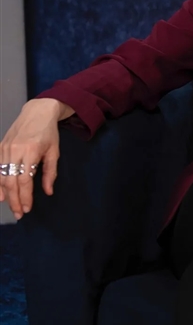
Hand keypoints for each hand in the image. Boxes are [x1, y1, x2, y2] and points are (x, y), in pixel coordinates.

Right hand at [0, 99, 71, 218]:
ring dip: (4, 194)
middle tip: (19, 213)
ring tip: (10, 206)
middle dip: (14, 200)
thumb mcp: (54, 151)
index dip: (25, 196)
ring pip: (0, 176)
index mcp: (31, 151)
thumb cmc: (48, 132)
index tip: (27, 209)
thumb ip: (50, 172)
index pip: (25, 180)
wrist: (37, 112)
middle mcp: (15, 150)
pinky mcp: (0, 147)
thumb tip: (48, 192)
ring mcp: (5, 148)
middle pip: (10, 182)